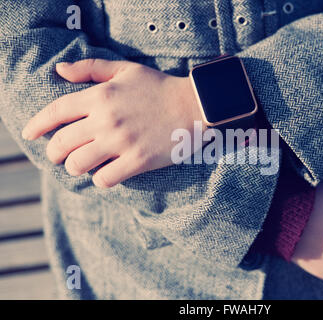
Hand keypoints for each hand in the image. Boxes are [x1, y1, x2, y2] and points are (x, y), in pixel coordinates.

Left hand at [22, 59, 203, 187]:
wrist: (194, 107)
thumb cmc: (160, 88)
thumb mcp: (126, 70)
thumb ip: (91, 68)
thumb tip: (60, 71)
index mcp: (100, 96)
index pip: (56, 111)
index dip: (37, 124)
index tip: (29, 133)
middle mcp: (106, 120)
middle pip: (62, 143)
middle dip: (53, 152)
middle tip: (58, 155)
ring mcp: (122, 143)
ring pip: (78, 164)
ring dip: (75, 167)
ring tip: (82, 165)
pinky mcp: (137, 161)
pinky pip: (105, 179)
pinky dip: (101, 179)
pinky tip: (107, 173)